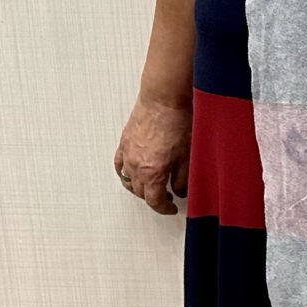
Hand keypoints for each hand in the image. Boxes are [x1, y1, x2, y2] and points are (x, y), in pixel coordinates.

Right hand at [115, 96, 190, 214]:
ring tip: (151, 186)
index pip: (154, 201)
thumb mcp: (188, 156)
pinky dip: (124, 172)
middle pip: (140, 192)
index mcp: (152, 173)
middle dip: (153, 198)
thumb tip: (181, 192)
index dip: (164, 208)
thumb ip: (183, 179)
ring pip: (128, 180)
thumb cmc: (178, 122)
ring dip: (139, 187)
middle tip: (167, 197)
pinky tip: (131, 172)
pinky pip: (119, 164)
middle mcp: (135, 166)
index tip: (171, 208)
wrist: (164, 98)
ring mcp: (127, 153)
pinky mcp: (125, 141)